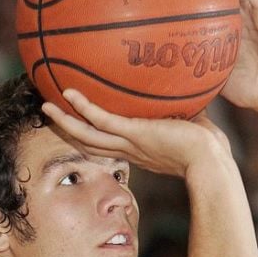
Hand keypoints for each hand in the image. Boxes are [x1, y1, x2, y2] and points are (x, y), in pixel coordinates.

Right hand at [42, 90, 231, 177]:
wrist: (212, 162)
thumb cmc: (210, 150)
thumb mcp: (194, 128)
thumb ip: (187, 114)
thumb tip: (193, 94)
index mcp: (141, 151)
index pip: (111, 145)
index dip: (95, 136)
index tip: (85, 125)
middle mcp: (131, 150)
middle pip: (92, 143)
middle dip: (71, 131)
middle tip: (53, 117)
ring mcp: (131, 143)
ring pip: (89, 135)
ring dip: (66, 121)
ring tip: (46, 107)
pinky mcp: (135, 134)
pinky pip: (102, 121)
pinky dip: (84, 108)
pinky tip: (68, 94)